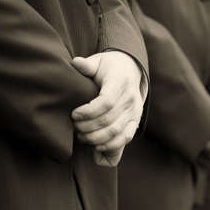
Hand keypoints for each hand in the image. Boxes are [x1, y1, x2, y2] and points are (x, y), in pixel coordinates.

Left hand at [71, 51, 144, 166]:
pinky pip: (126, 138)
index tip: (74, 114)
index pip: (106, 102)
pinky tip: (97, 148)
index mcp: (120, 83)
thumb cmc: (109, 67)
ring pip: (116, 132)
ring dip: (96, 138)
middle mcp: (130, 99)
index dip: (88, 112)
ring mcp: (134, 112)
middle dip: (88, 127)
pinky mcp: (135, 122)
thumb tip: (76, 62)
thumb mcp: (98, 61)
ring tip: (82, 136)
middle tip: (74, 126)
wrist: (131, 70)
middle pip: (109, 120)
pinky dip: (111, 147)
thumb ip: (87, 65)